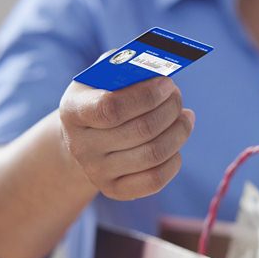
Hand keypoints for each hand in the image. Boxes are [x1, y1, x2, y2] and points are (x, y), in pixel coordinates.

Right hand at [59, 75, 193, 199]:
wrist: (87, 138)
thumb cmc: (104, 96)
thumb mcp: (107, 76)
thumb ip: (130, 66)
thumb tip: (161, 69)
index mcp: (73, 111)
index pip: (111, 108)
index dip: (147, 96)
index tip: (167, 83)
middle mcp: (81, 146)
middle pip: (142, 131)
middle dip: (170, 109)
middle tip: (177, 96)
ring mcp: (96, 172)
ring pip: (154, 154)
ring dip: (179, 131)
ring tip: (185, 116)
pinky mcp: (114, 190)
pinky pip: (155, 180)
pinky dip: (175, 159)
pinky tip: (176, 142)